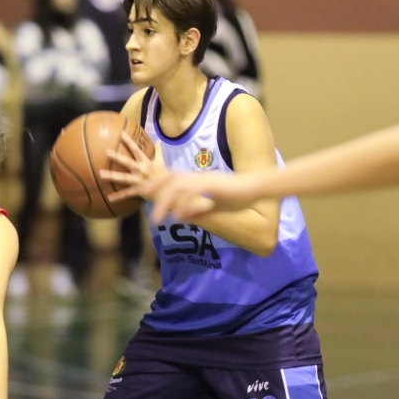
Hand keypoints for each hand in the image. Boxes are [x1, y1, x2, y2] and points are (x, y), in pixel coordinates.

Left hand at [100, 132, 165, 202]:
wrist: (170, 189)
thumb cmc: (164, 175)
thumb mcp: (161, 162)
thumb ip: (159, 151)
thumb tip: (159, 140)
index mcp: (146, 162)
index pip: (136, 150)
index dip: (129, 141)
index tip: (121, 134)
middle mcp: (141, 170)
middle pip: (127, 162)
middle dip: (117, 157)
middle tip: (107, 151)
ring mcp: (139, 181)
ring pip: (124, 178)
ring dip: (112, 176)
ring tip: (100, 174)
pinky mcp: (139, 191)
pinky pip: (127, 194)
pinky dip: (118, 196)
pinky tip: (109, 198)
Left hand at [148, 171, 263, 223]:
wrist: (256, 189)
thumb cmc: (237, 197)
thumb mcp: (213, 206)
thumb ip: (197, 210)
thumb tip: (182, 218)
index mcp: (197, 180)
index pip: (172, 178)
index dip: (157, 184)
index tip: (144, 193)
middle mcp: (198, 177)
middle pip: (169, 179)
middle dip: (154, 189)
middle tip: (142, 200)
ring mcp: (205, 180)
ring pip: (177, 187)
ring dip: (165, 203)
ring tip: (157, 220)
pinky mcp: (213, 186)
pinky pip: (192, 194)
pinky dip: (183, 206)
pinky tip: (178, 218)